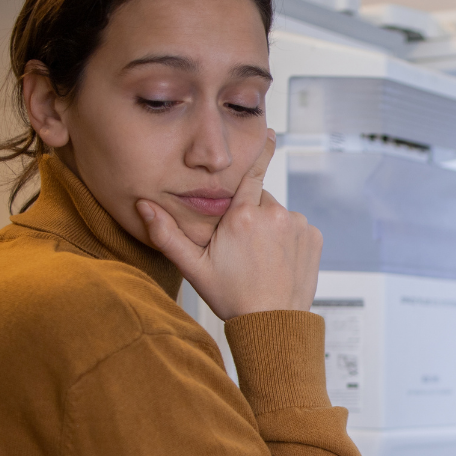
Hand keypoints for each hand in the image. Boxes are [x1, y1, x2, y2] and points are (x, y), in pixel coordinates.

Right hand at [137, 131, 322, 320]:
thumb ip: (166, 235)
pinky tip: (277, 260)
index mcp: (242, 216)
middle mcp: (273, 214)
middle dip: (249, 214)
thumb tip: (142, 207)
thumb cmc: (232, 297)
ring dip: (268, 227)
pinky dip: (287, 238)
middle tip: (241, 247)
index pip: (251, 173)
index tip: (270, 131)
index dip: (260, 152)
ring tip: (260, 257)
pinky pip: (295, 227)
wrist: (274, 324)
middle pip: (258, 200)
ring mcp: (296, 225)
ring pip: (277, 214)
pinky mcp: (313, 237)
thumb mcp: (194, 267)